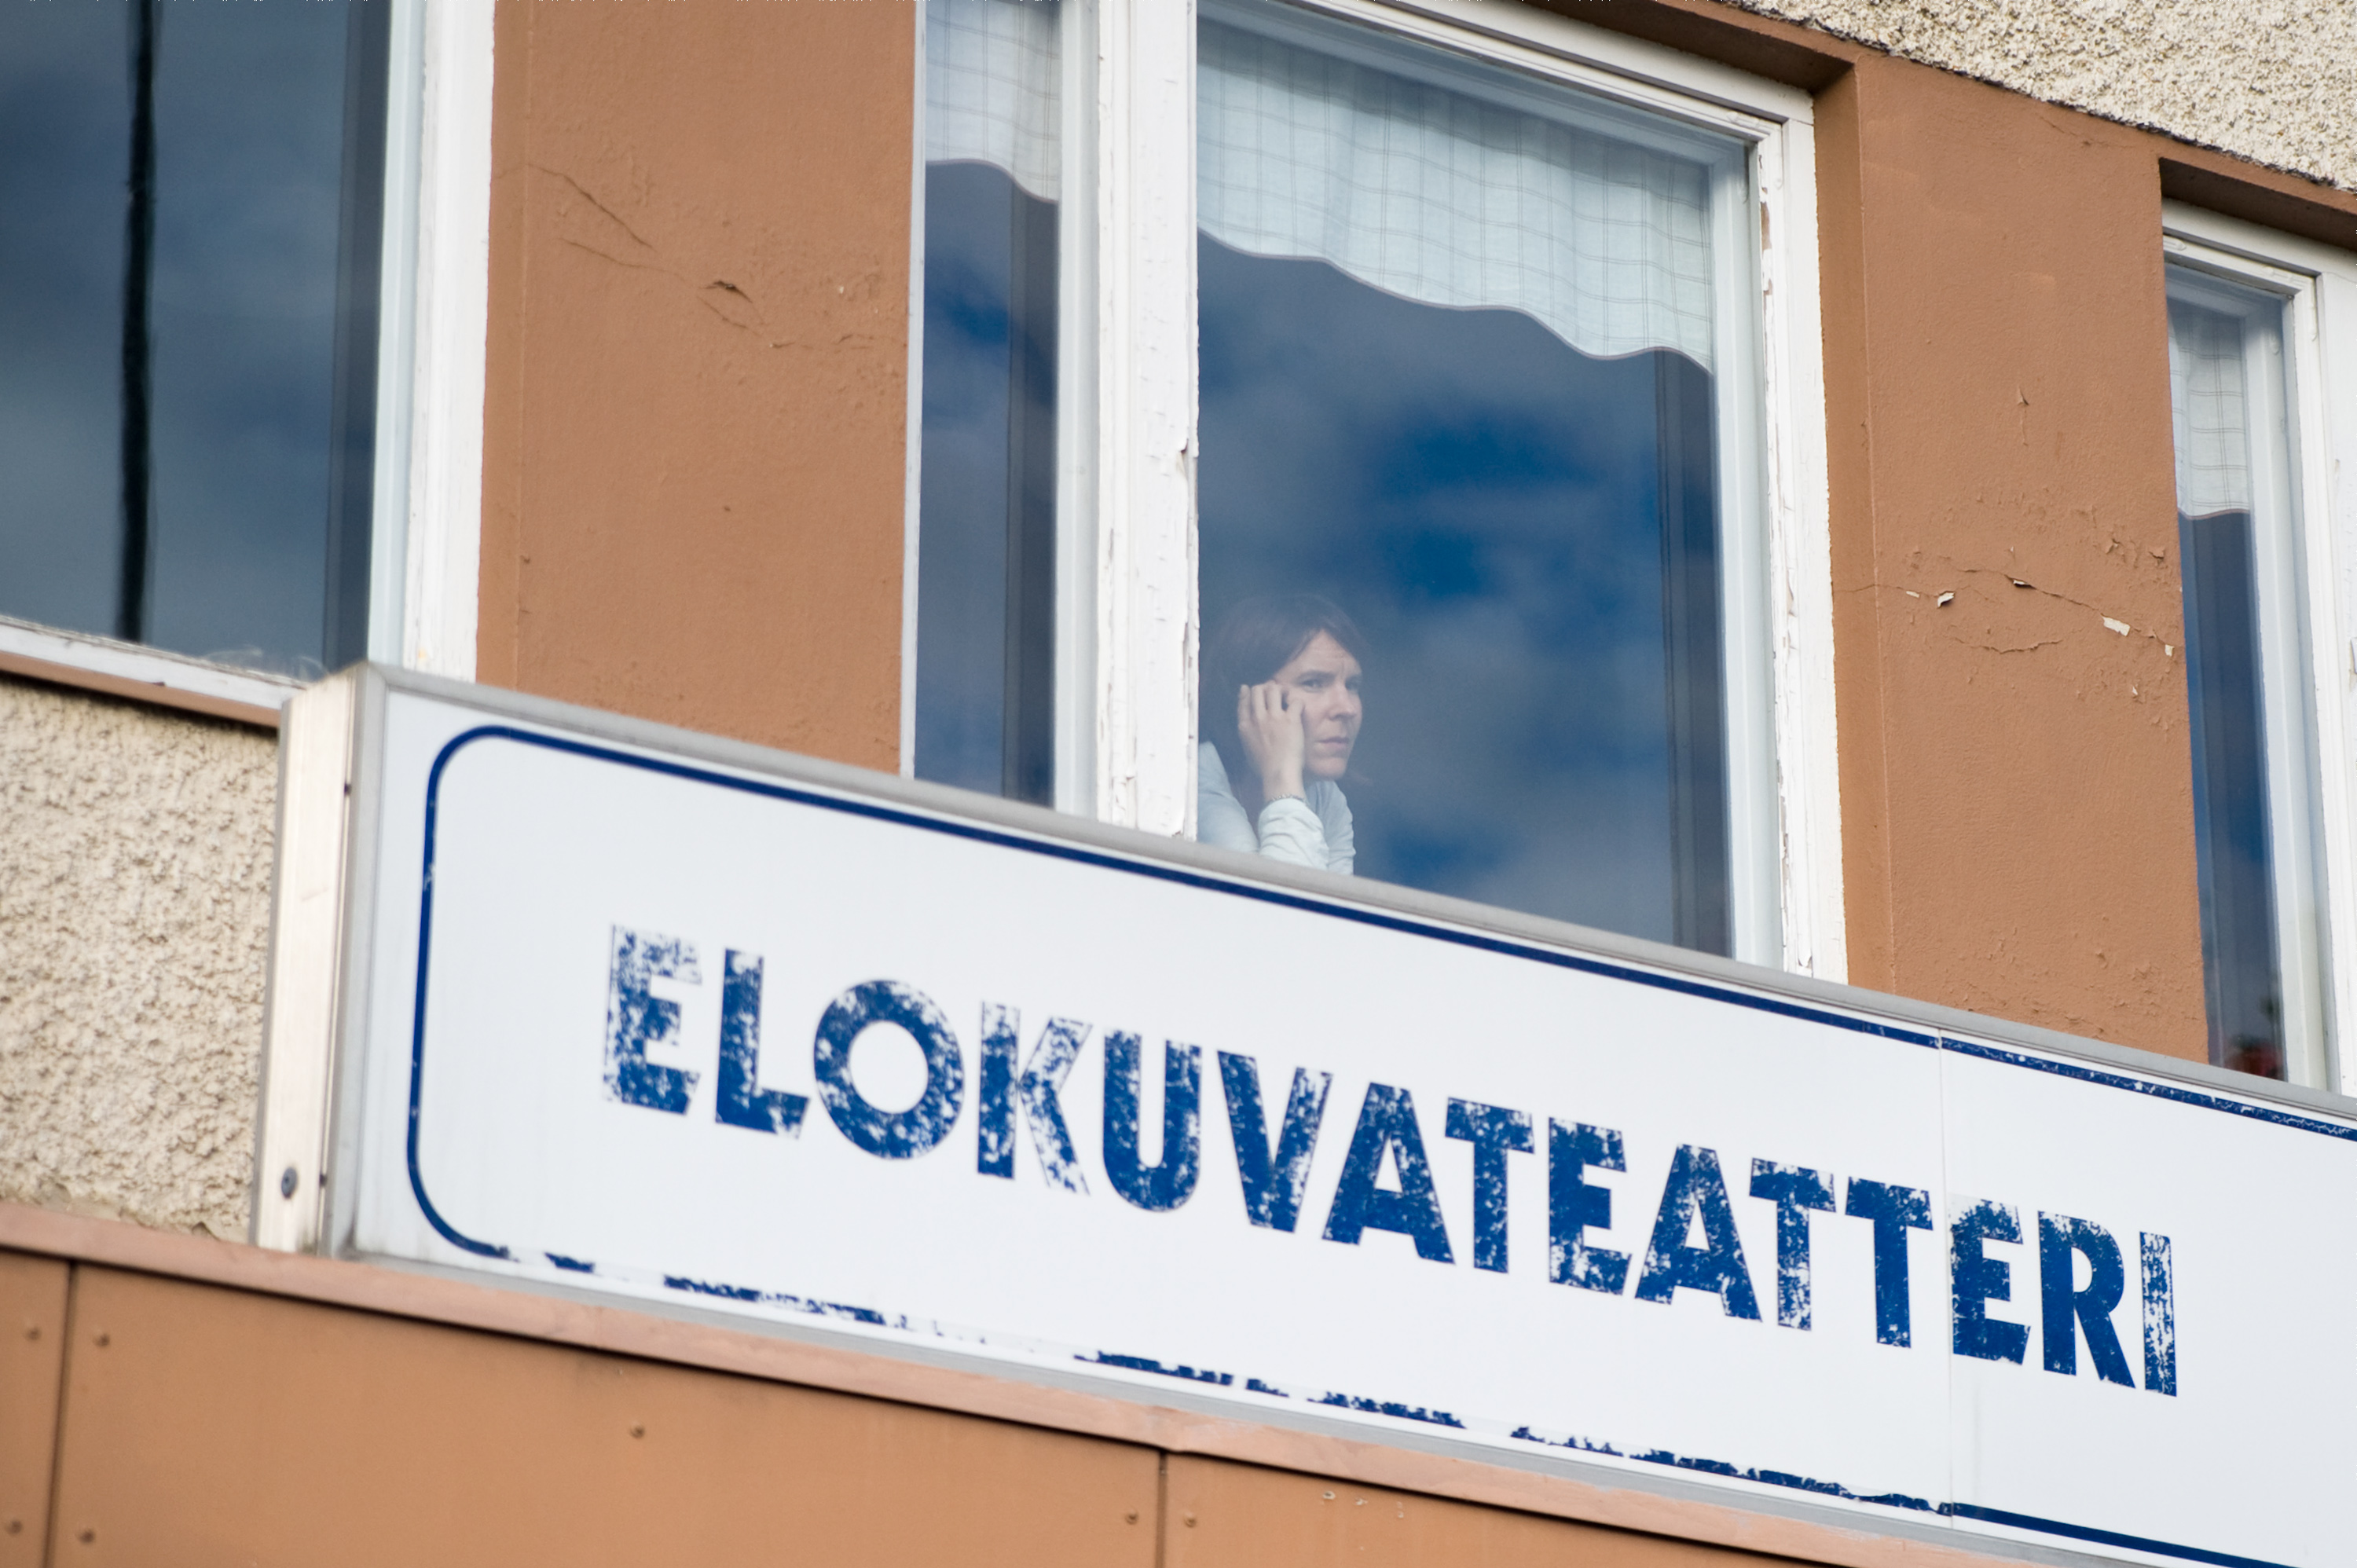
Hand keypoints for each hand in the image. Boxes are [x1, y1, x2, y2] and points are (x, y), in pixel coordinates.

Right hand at [1236, 681, 1306, 804]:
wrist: (1278, 774)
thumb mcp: (1247, 749)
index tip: (1249, 689)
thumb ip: (1246, 734)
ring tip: (1286, 697)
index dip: (1247, 692)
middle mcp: (1257, 718)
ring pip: (1273, 688)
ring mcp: (1274, 717)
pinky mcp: (1291, 719)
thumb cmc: (1263, 767)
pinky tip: (1298, 708)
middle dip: (1265, 688)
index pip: (1243, 700)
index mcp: (1245, 726)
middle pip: (1257, 690)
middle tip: (1274, 694)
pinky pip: (1295, 700)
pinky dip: (1298, 702)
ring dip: (1281, 690)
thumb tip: (1247, 728)